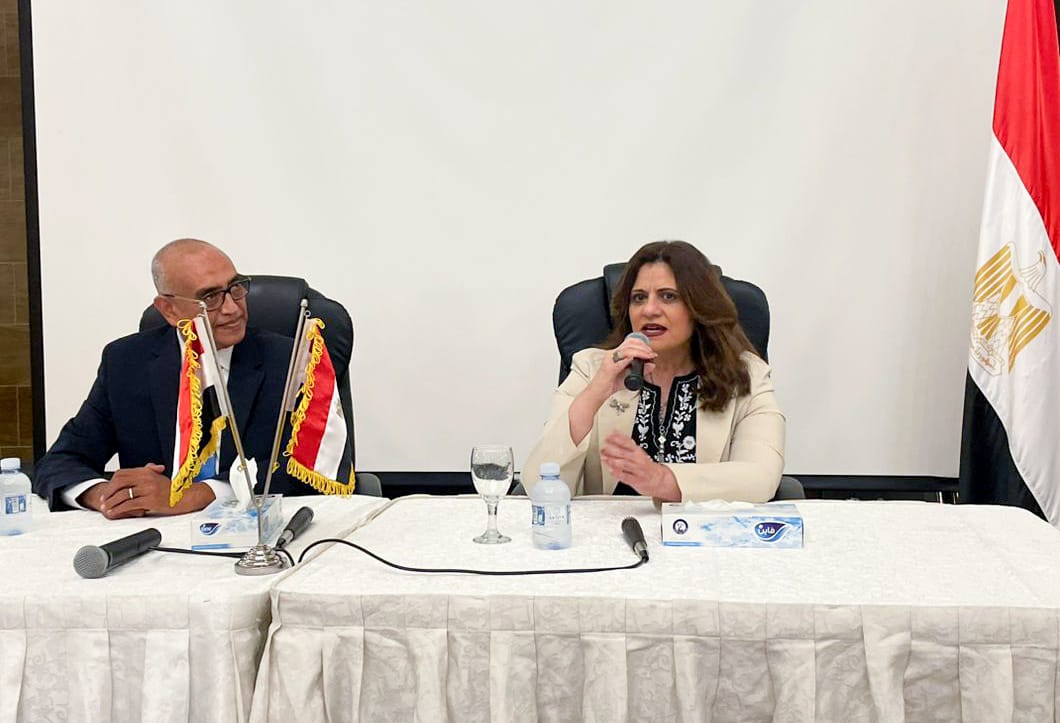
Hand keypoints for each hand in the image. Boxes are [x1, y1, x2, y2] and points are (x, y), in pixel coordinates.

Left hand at [95, 464, 214, 518]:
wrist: (187, 497)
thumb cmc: (173, 490)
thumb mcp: (158, 478)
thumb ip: (148, 473)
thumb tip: (139, 472)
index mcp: (146, 472)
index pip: (122, 474)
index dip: (111, 483)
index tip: (106, 491)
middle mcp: (146, 478)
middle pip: (119, 483)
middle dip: (108, 492)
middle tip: (103, 500)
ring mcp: (148, 489)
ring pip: (123, 495)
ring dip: (111, 502)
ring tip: (106, 508)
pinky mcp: (150, 501)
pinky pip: (130, 504)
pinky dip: (119, 509)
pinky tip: (115, 513)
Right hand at [590, 337, 656, 396]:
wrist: (598, 392)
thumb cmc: (611, 384)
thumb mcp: (629, 376)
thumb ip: (641, 371)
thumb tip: (652, 365)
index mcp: (616, 354)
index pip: (630, 342)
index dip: (642, 344)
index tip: (650, 351)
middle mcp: (612, 354)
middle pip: (629, 342)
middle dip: (643, 346)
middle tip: (651, 353)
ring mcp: (610, 359)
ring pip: (627, 349)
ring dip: (640, 351)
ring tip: (648, 356)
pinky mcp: (609, 366)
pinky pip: (621, 359)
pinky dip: (630, 357)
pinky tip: (637, 358)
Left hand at [601, 433, 680, 500]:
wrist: (658, 480)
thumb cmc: (645, 465)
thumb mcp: (637, 452)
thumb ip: (626, 444)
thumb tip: (614, 433)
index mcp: (638, 452)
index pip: (628, 442)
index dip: (618, 438)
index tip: (609, 435)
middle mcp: (638, 460)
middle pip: (625, 453)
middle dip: (613, 450)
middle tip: (604, 447)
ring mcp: (637, 470)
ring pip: (625, 464)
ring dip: (614, 461)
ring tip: (605, 457)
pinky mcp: (636, 480)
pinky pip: (626, 477)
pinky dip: (618, 473)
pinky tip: (611, 470)